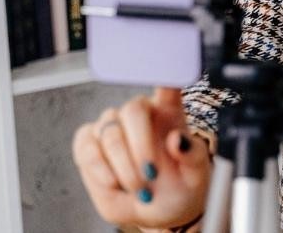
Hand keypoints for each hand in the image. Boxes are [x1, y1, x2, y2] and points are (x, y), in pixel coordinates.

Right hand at [73, 87, 211, 229]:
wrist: (157, 210)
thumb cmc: (181, 184)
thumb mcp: (196, 174)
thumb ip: (191, 155)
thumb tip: (177, 139)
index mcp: (170, 109)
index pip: (168, 82)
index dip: (166, 73)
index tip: (167, 72)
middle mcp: (139, 112)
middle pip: (133, 111)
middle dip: (139, 147)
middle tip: (150, 176)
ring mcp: (113, 125)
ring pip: (110, 132)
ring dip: (123, 165)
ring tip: (139, 188)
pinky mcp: (90, 143)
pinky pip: (86, 146)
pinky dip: (98, 167)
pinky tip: (113, 182)